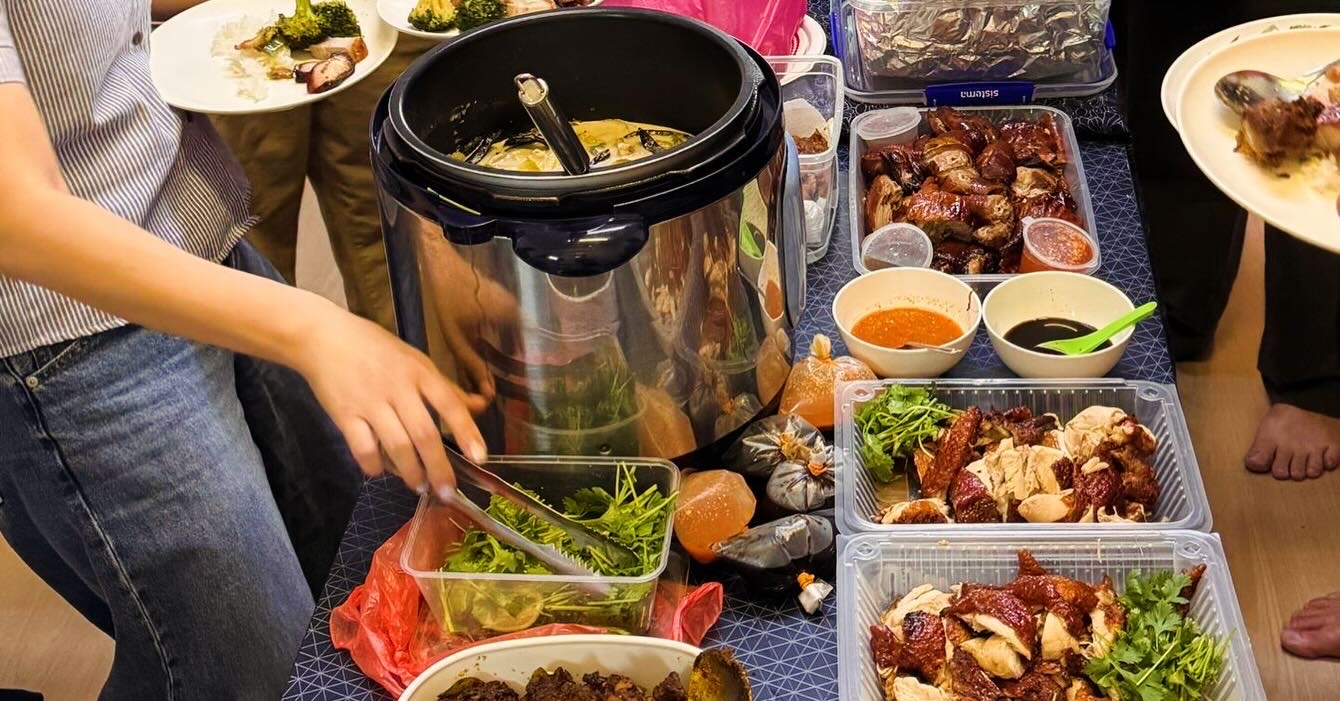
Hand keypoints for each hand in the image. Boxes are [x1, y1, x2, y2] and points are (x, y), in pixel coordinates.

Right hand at [290, 302, 488, 497]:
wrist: (324, 338)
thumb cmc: (376, 348)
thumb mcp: (416, 360)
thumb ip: (446, 388)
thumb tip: (480, 406)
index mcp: (419, 372)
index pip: (450, 404)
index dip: (467, 432)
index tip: (480, 457)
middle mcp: (397, 388)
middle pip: (424, 434)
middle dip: (439, 468)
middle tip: (447, 491)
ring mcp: (370, 402)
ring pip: (396, 446)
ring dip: (411, 472)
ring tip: (419, 486)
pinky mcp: (344, 415)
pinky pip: (363, 449)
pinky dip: (375, 466)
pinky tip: (382, 471)